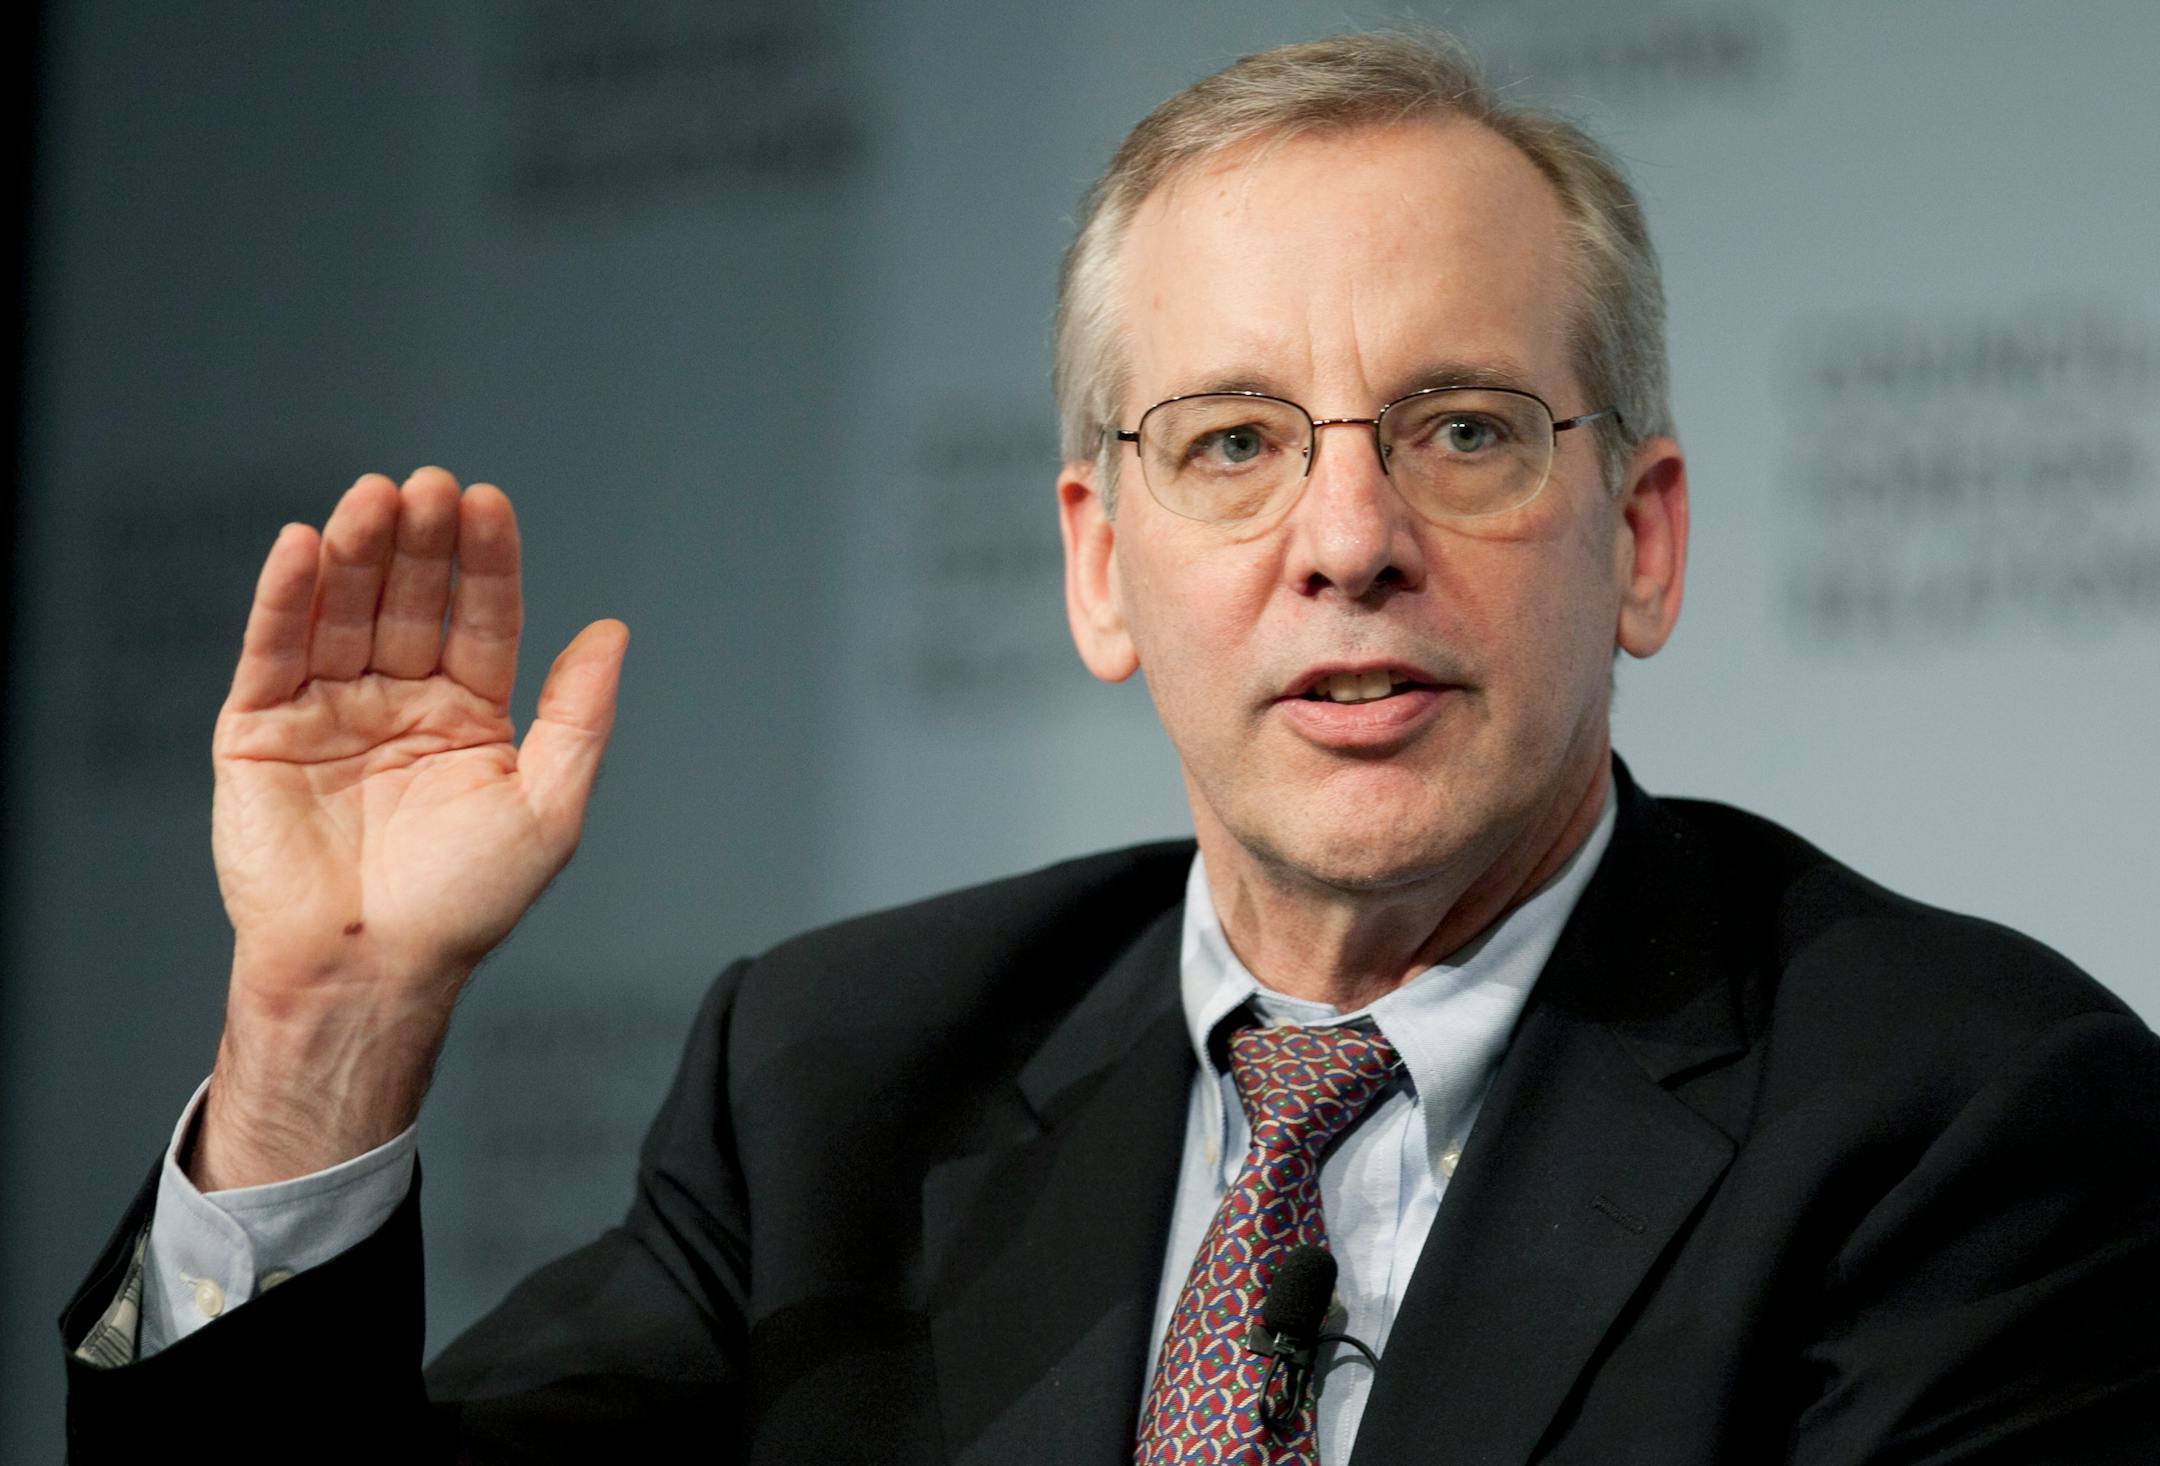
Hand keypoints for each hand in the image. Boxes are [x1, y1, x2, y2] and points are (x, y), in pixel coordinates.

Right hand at [192, 468, 626, 1187]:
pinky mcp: (259, 731)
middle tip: (428, 486)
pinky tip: (303, 545)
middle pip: (410, 601)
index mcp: (468, 716)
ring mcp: (327, 712)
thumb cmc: (463, 904)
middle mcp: (398, 703)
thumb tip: (613, 629)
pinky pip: (272, 652)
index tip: (489, 503)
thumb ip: (579, 715)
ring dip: (355, 553)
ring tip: (373, 498)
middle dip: (419, 543)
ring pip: (342, 612)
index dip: (485, 562)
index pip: (480, 618)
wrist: (368, 970)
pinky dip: (283, 597)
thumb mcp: (547, 805)